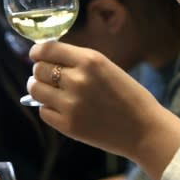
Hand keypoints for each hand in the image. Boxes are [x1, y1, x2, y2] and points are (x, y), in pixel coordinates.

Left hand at [27, 42, 179, 179]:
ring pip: (35, 90)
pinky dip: (49, 109)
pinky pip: (44, 111)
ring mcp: (71, 104)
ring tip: (51, 93)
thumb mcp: (107, 67)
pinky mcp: (68, 125)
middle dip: (41, 72)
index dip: (37, 52)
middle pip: (38, 69)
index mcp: (90, 60)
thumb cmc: (129, 96)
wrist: (144, 129)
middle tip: (50, 78)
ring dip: (40, 89)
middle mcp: (77, 79)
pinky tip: (63, 110)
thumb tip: (49, 58)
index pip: (47, 49)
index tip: (36, 55)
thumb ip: (79, 62)